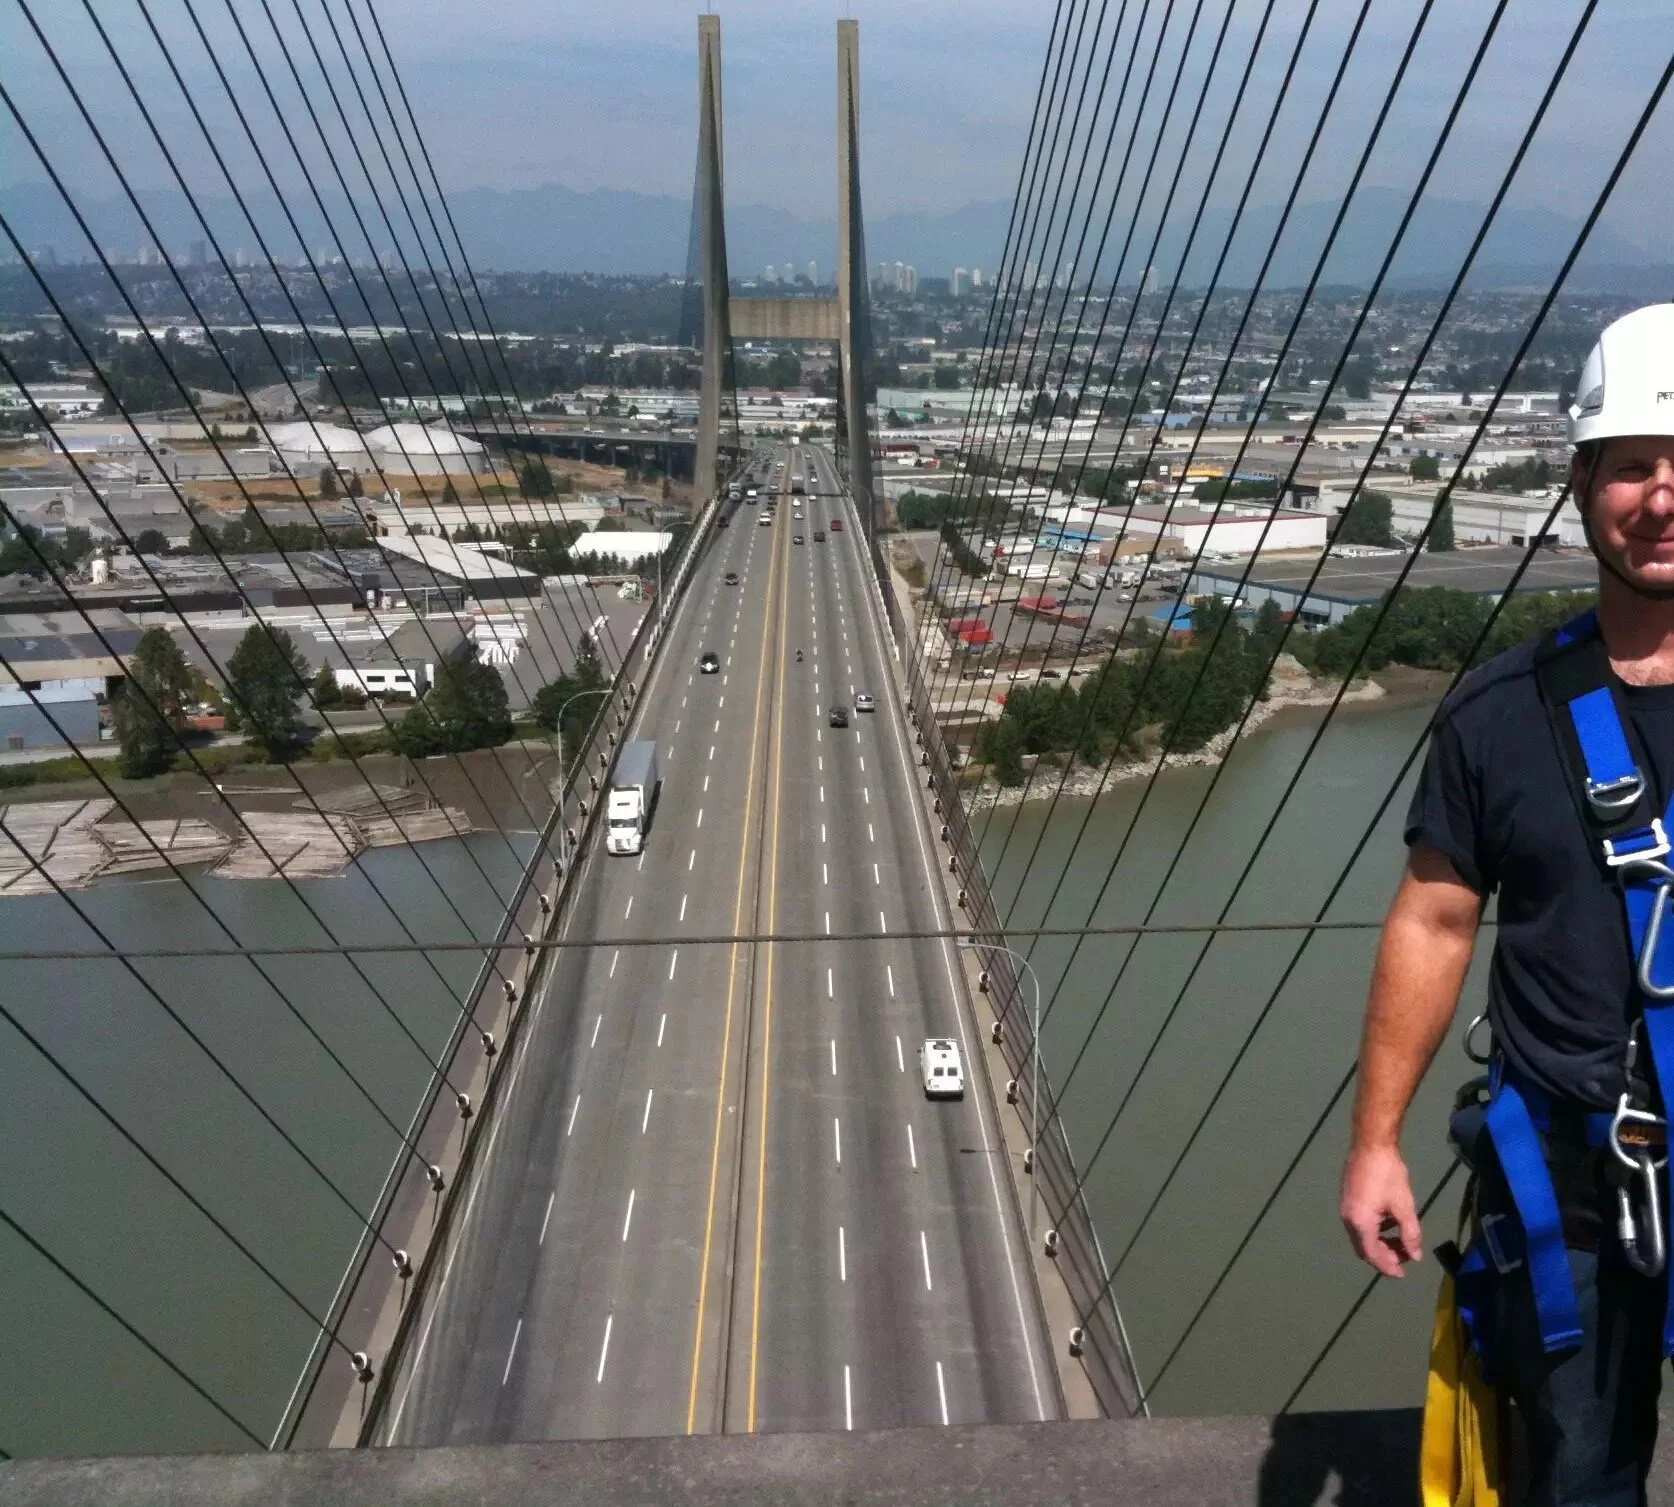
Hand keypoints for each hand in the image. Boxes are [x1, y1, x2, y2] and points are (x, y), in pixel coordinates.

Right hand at [1340, 1143, 1422, 1276]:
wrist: (1371, 1144)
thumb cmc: (1388, 1175)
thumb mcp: (1404, 1206)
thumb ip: (1410, 1234)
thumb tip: (1415, 1256)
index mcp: (1360, 1223)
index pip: (1372, 1255)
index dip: (1388, 1267)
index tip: (1403, 1274)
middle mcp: (1348, 1219)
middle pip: (1364, 1248)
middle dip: (1384, 1257)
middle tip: (1404, 1259)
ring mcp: (1346, 1208)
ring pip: (1362, 1236)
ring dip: (1380, 1243)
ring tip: (1401, 1242)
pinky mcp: (1349, 1198)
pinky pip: (1360, 1224)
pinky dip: (1375, 1231)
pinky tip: (1390, 1223)